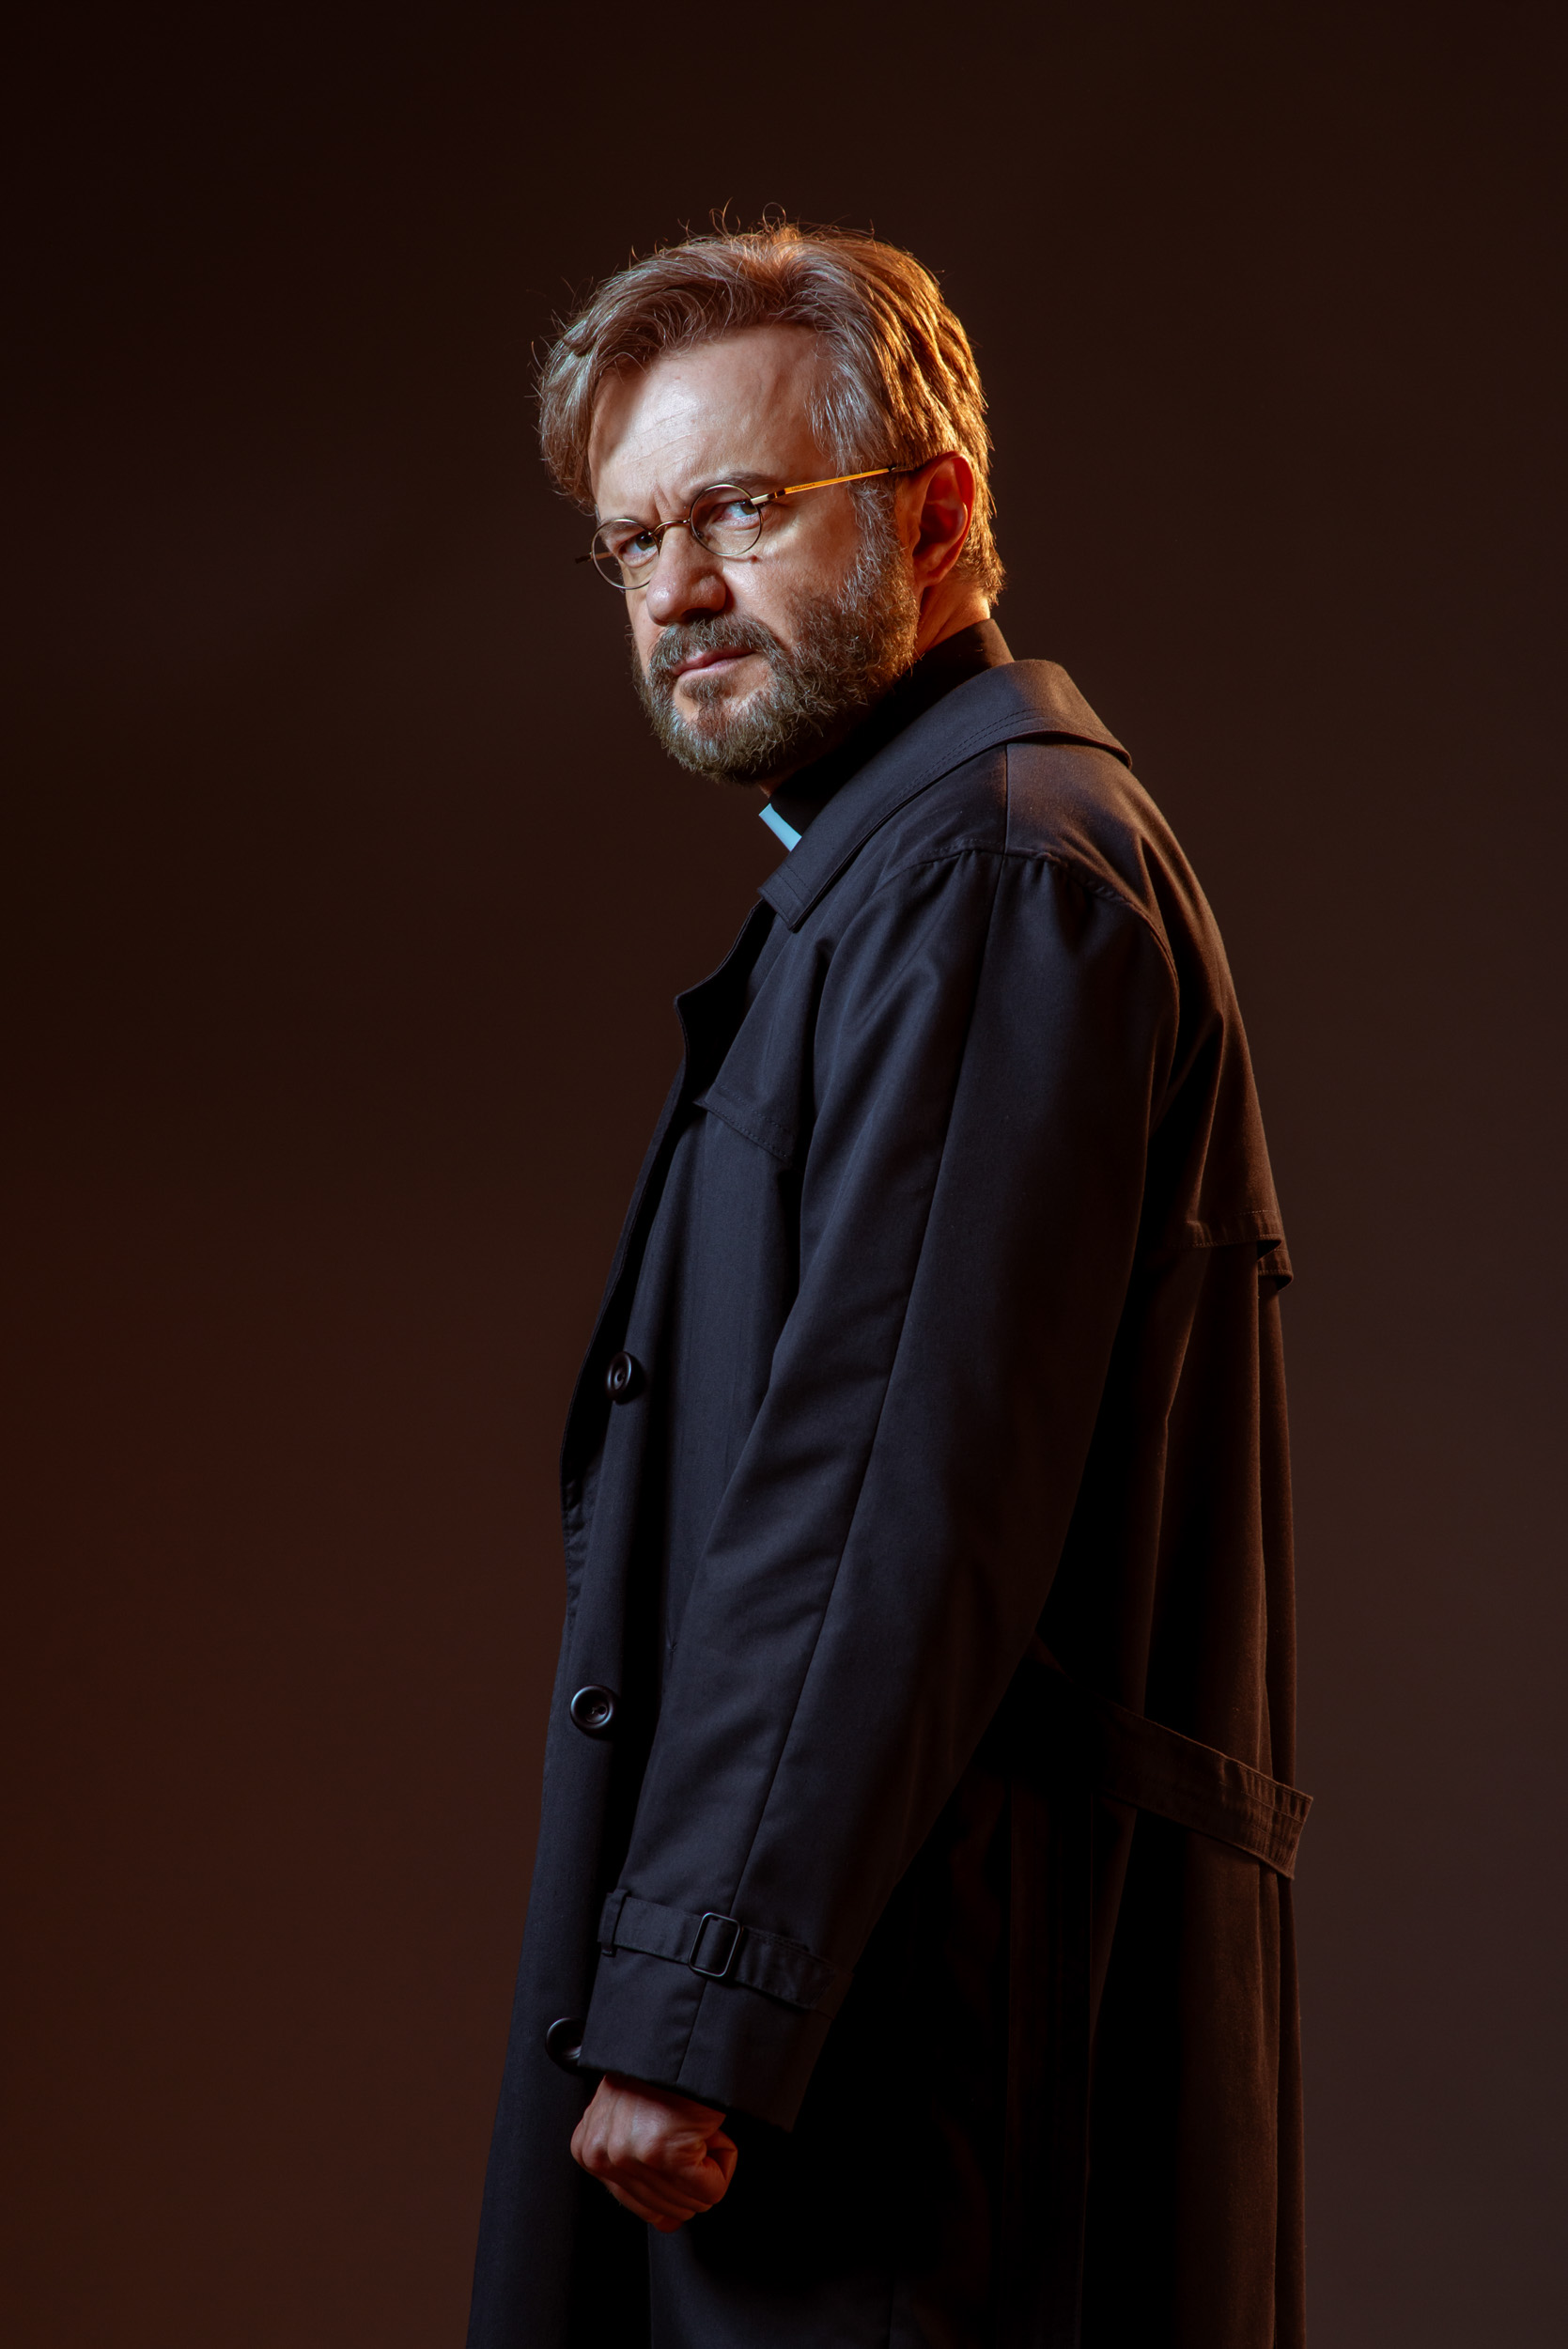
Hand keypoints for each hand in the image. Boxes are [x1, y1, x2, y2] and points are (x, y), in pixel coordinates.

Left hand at [571, 2072, 737, 2231]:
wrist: (684, 2036)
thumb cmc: (664, 2074)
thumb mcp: (633, 2122)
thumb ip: (639, 2175)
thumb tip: (665, 2222)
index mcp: (590, 2150)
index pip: (641, 2206)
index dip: (674, 2179)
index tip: (679, 2145)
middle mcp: (604, 2155)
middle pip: (670, 2209)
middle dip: (693, 2171)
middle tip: (690, 2131)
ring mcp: (631, 2154)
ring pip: (692, 2202)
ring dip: (709, 2163)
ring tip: (696, 2125)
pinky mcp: (663, 2151)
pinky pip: (711, 2188)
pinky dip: (724, 2161)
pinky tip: (709, 2130)